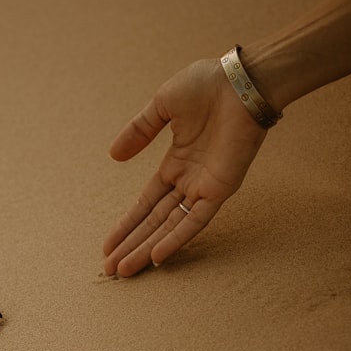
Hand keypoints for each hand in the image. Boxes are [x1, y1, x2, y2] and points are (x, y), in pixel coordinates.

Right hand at [103, 58, 267, 276]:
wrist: (242, 80)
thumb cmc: (207, 85)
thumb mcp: (162, 106)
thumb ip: (139, 131)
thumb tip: (113, 156)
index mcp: (176, 163)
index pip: (146, 202)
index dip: (127, 224)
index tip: (108, 245)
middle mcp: (189, 180)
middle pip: (154, 222)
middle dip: (131, 245)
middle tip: (110, 270)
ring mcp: (204, 187)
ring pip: (169, 227)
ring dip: (146, 249)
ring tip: (124, 270)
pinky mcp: (220, 189)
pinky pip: (195, 220)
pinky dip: (176, 239)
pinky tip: (157, 257)